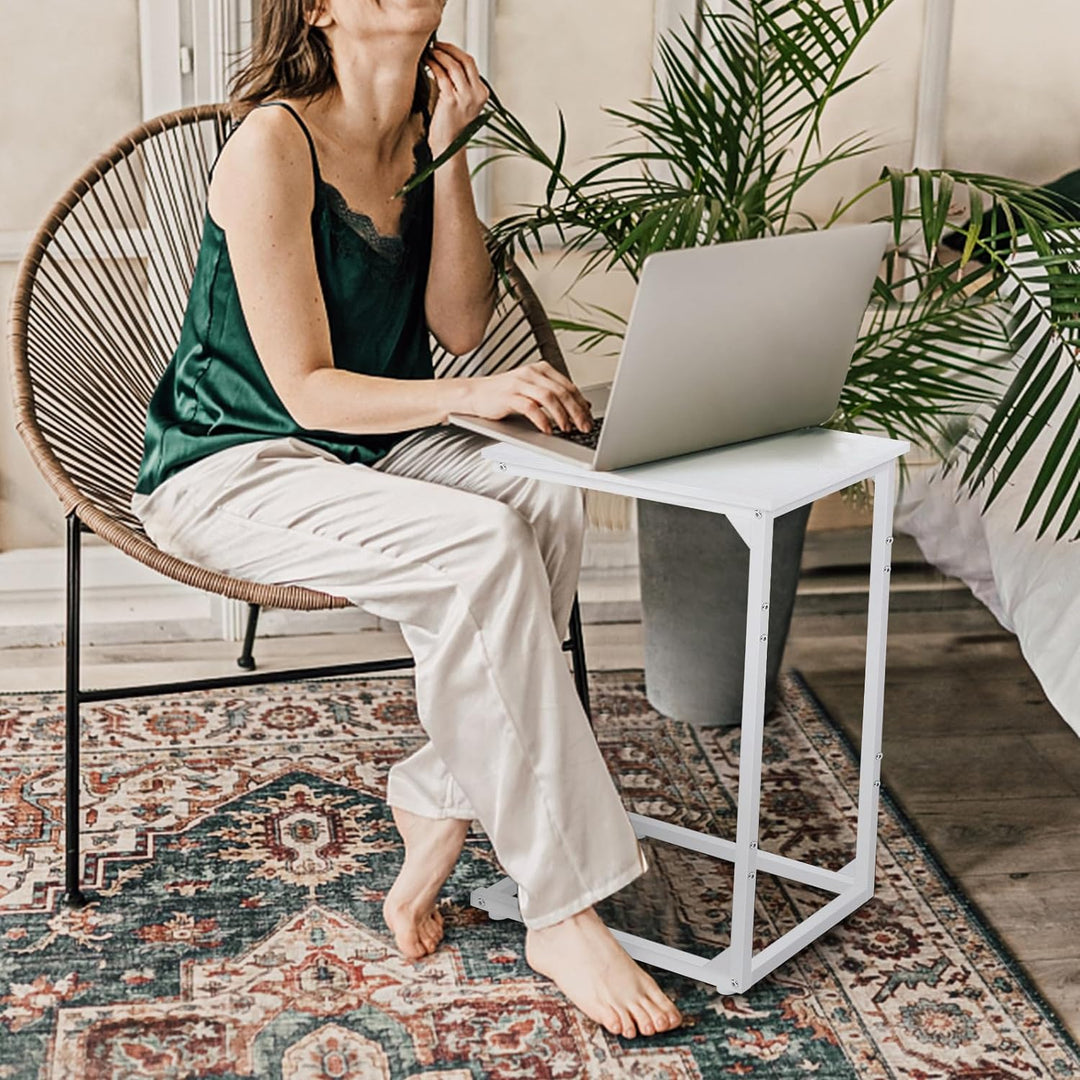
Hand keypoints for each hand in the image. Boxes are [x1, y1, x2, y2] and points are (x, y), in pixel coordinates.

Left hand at [424, 41, 489, 160]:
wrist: (448, 148)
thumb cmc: (450, 126)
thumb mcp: (461, 102)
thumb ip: (458, 82)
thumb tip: (445, 58)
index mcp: (482, 94)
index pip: (470, 63)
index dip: (455, 51)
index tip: (443, 47)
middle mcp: (477, 94)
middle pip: (465, 60)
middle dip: (448, 49)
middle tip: (435, 44)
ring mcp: (465, 98)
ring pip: (453, 65)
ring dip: (440, 55)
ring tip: (429, 52)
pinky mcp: (451, 101)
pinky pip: (442, 76)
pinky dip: (434, 66)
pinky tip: (427, 63)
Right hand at [464, 361, 593, 434]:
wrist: (475, 395)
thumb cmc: (504, 395)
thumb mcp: (533, 392)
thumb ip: (555, 395)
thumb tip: (583, 406)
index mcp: (541, 369)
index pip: (569, 386)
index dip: (582, 403)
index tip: (589, 418)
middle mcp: (532, 373)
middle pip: (562, 391)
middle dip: (577, 411)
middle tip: (584, 426)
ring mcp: (520, 383)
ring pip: (550, 397)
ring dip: (562, 415)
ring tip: (568, 429)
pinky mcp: (509, 396)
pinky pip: (531, 407)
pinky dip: (542, 420)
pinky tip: (548, 429)